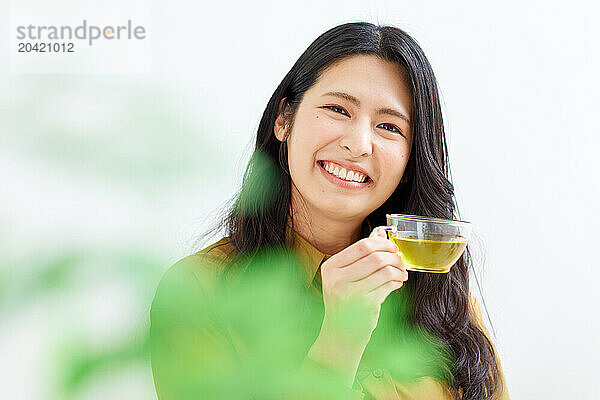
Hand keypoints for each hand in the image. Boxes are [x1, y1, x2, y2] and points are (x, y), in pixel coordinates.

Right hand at [319, 226, 407, 345]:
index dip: (383, 243)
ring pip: (384, 270)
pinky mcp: (364, 305)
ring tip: (400, 273)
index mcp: (331, 267)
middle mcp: (337, 279)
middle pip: (375, 256)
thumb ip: (363, 254)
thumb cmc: (345, 302)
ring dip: (398, 270)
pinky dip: (397, 282)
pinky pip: (388, 285)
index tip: (393, 247)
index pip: (362, 246)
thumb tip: (380, 231)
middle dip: (394, 256)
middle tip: (400, 260)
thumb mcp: (347, 276)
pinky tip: (396, 284)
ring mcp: (350, 293)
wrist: (340, 334)